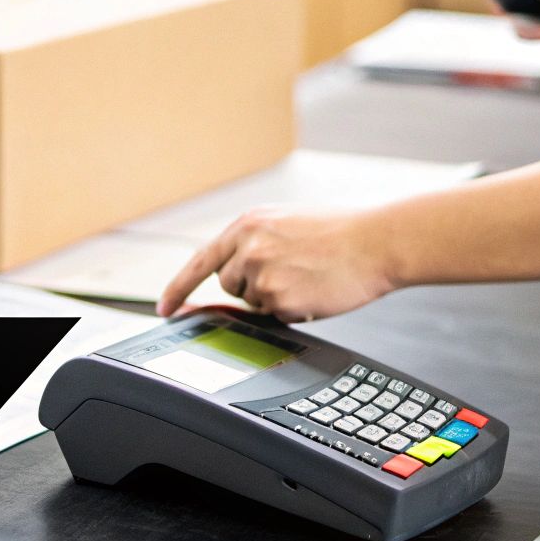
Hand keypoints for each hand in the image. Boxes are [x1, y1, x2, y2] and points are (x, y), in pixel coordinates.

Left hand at [157, 209, 401, 322]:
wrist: (375, 242)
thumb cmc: (339, 232)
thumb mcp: (286, 223)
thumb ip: (253, 242)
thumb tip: (231, 273)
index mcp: (247, 224)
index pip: (200, 261)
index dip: (178, 288)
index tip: (164, 309)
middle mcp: (248, 247)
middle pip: (229, 284)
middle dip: (251, 286)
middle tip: (290, 271)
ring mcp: (261, 275)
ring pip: (253, 302)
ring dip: (274, 298)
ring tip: (307, 276)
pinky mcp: (279, 299)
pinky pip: (276, 317)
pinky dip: (293, 310)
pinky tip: (314, 290)